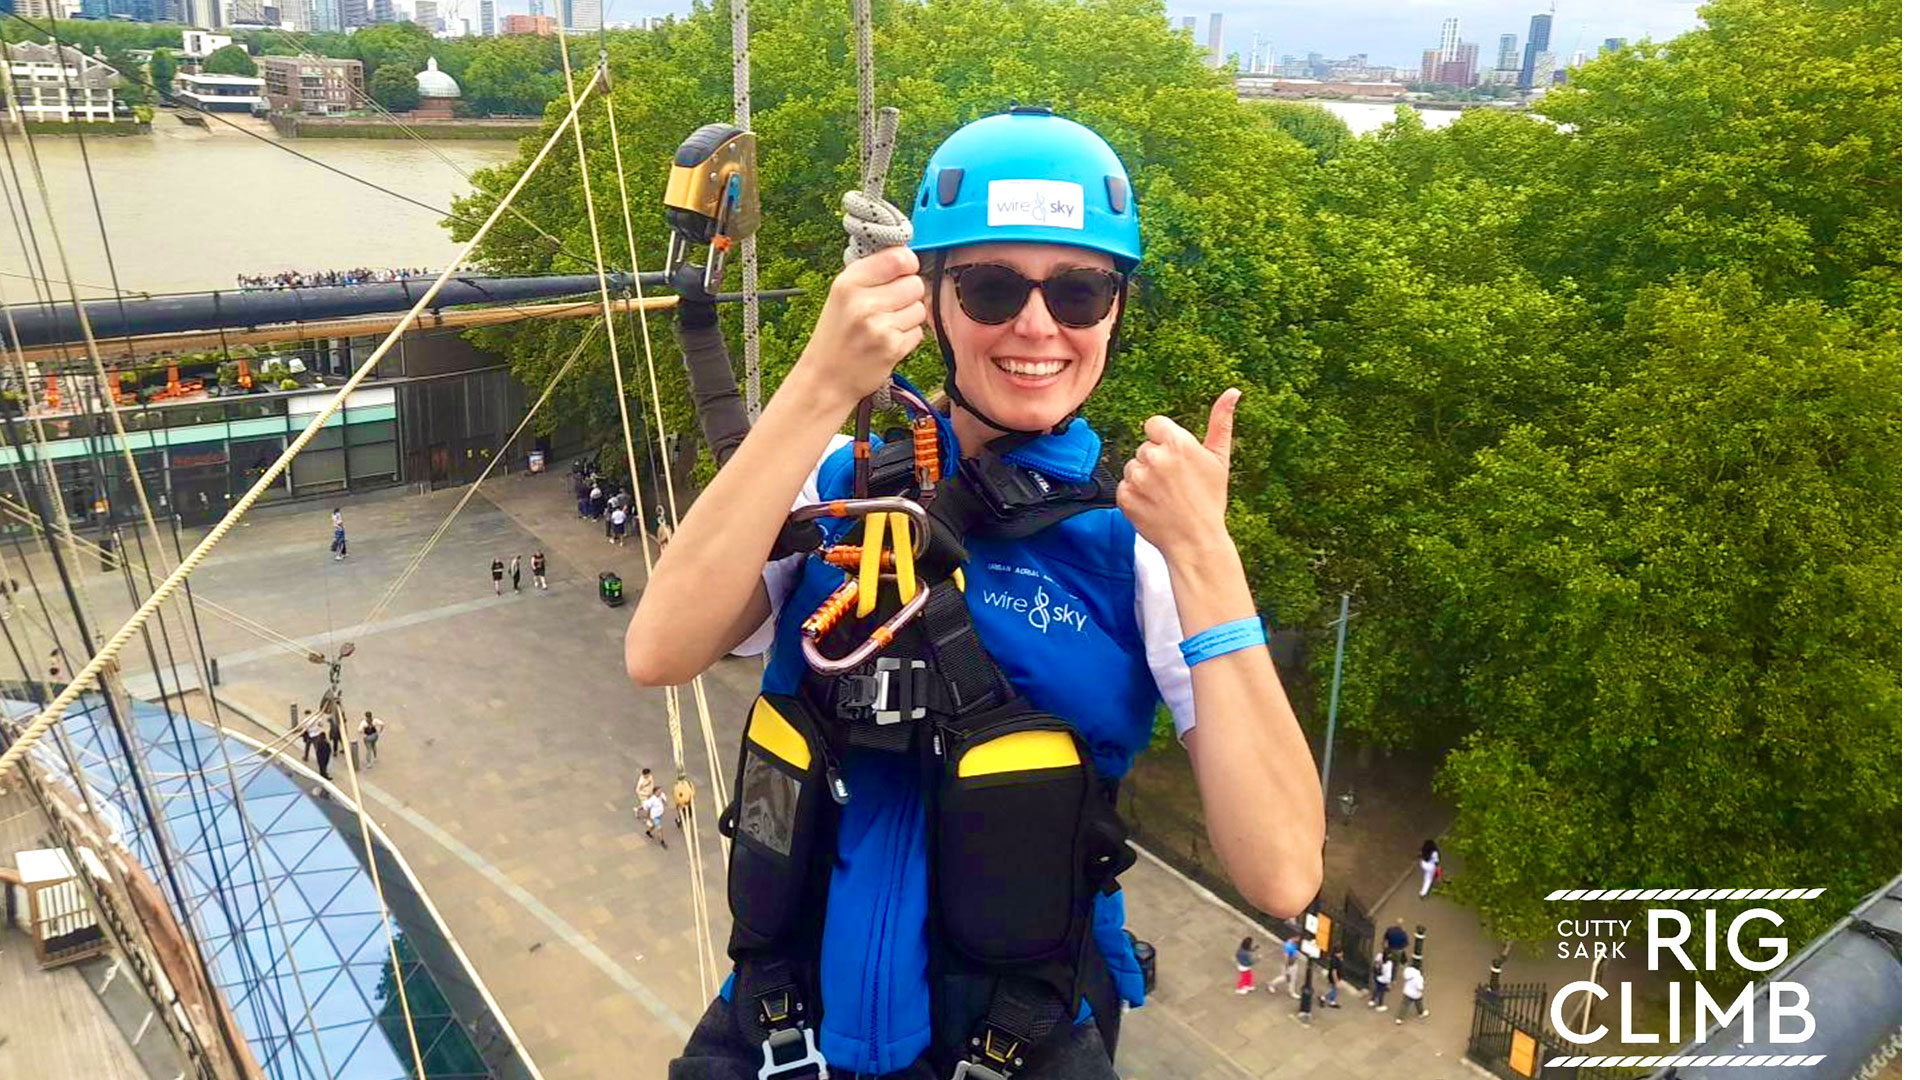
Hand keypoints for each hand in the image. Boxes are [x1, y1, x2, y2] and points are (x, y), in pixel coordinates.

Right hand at [792, 246, 924, 408]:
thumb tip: (907, 258)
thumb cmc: (836, 335)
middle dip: (908, 294)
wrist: (826, 379)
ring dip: (909, 317)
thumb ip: (872, 274)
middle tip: (890, 306)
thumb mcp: (841, 296)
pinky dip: (908, 337)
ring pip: (920, 308)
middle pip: (915, 283)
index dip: (908, 264)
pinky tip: (887, 341)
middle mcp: (863, 302)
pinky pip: (918, 332)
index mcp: (848, 283)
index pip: (898, 258)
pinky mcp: (892, 348)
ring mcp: (879, 326)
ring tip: (886, 326)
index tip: (903, 271)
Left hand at [1117, 388, 1238, 558]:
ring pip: (1133, 468)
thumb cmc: (1210, 500)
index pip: (1154, 425)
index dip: (1164, 441)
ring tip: (1164, 496)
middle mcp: (1154, 457)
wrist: (1196, 540)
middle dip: (1156, 462)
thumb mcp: (1219, 459)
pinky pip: (1124, 488)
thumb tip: (1233, 392)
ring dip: (1144, 479)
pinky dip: (1135, 497)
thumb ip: (1221, 422)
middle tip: (1175, 484)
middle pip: (1144, 448)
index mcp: (1176, 442)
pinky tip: (1153, 506)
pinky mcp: (1124, 497)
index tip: (1176, 459)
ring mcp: (1137, 478)